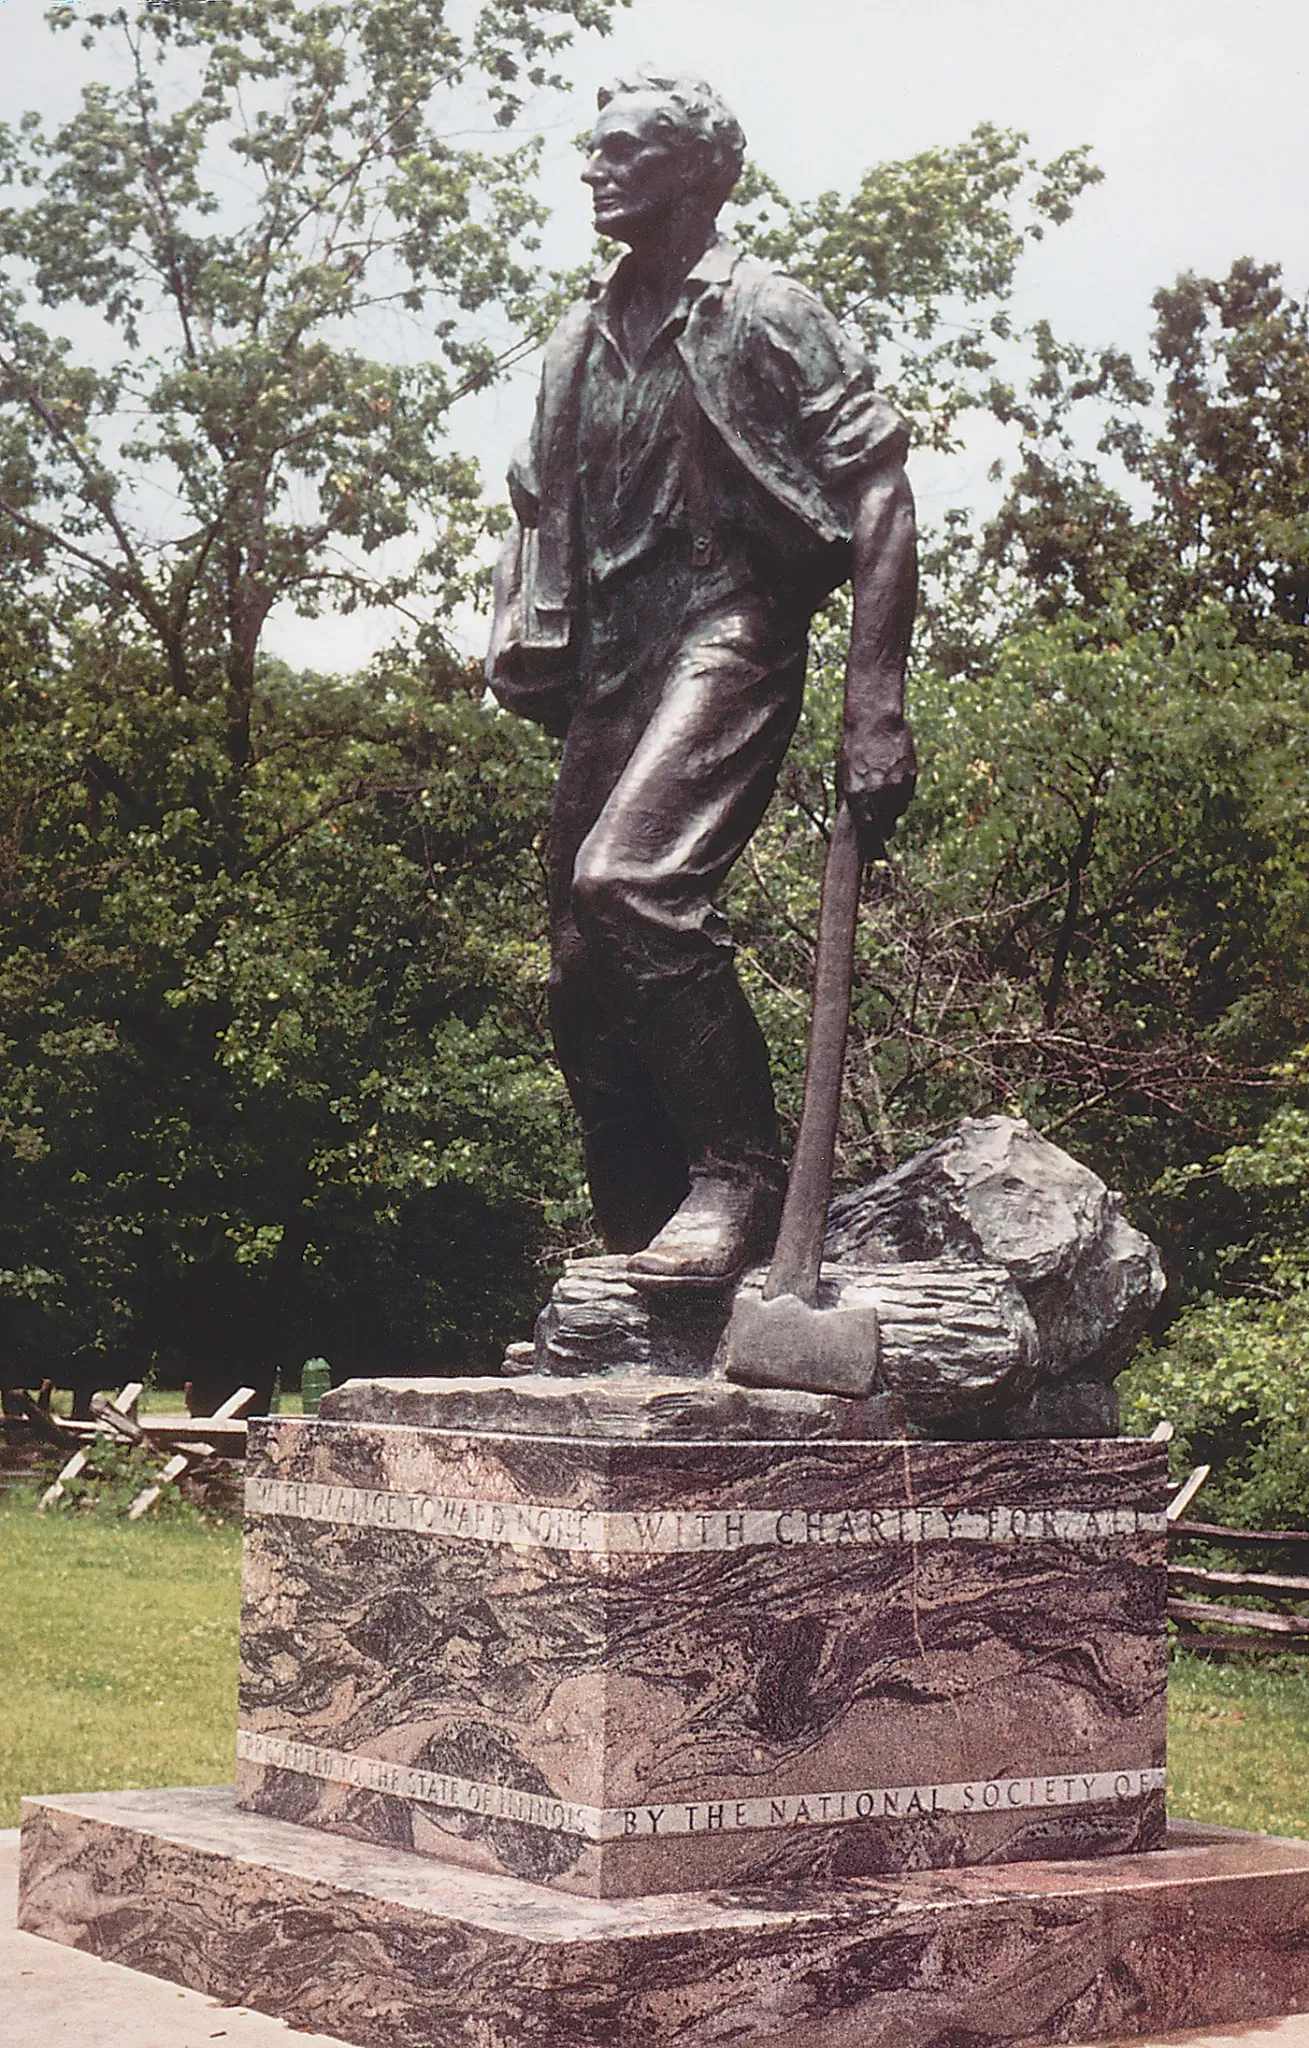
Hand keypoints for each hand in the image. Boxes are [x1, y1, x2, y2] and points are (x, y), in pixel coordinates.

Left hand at [837, 711, 917, 861]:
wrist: (875, 721)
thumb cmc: (853, 747)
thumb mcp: (843, 775)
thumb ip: (848, 800)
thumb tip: (851, 823)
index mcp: (858, 795)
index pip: (867, 832)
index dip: (871, 847)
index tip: (873, 856)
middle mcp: (878, 793)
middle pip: (885, 826)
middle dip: (882, 831)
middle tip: (881, 829)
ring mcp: (897, 785)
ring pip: (898, 812)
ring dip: (892, 812)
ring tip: (884, 796)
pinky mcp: (911, 776)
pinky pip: (907, 796)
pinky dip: (901, 797)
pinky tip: (894, 784)